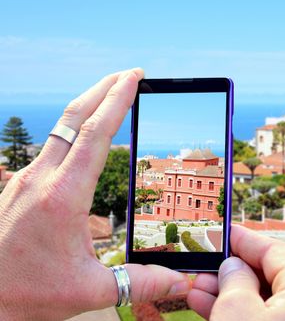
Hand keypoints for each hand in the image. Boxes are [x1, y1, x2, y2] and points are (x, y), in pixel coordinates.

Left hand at [0, 69, 190, 319]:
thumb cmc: (26, 295)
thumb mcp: (90, 290)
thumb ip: (140, 280)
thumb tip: (180, 280)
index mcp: (63, 196)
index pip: (95, 134)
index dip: (117, 101)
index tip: (135, 77)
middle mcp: (41, 179)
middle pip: (74, 117)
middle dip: (104, 88)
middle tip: (130, 74)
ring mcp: (25, 180)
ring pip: (60, 128)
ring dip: (88, 105)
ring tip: (111, 95)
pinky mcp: (19, 187)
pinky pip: (51, 145)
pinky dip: (74, 129)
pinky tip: (85, 137)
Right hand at [188, 225, 284, 319]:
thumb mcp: (237, 311)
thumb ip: (234, 279)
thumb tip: (233, 265)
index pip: (273, 250)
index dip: (243, 239)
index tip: (222, 232)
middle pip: (266, 274)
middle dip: (230, 269)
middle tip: (204, 265)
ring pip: (260, 297)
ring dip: (227, 291)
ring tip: (198, 287)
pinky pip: (260, 316)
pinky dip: (236, 310)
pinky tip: (207, 304)